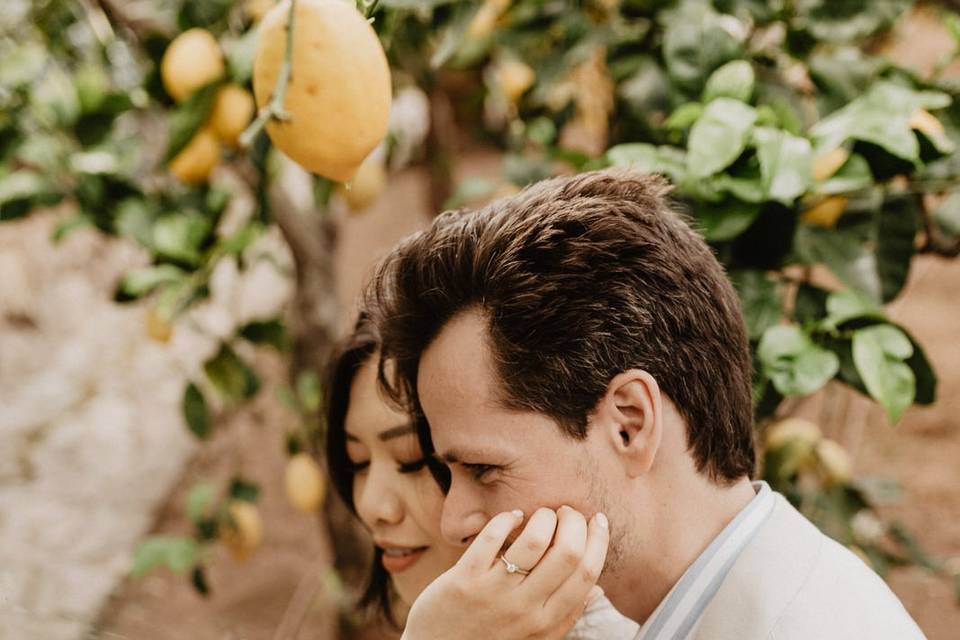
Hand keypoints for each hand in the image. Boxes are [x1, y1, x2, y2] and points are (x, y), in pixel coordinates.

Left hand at [401, 506, 608, 639]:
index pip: (587, 573)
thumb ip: (566, 615)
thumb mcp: (535, 638)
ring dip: (544, 516)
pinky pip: (491, 537)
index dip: (598, 540)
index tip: (598, 520)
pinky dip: (507, 518)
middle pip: (567, 552)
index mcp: (547, 622)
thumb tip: (596, 589)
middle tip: (568, 511)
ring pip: (534, 540)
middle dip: (574, 521)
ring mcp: (494, 593)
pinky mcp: (463, 579)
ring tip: (542, 514)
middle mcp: (525, 608)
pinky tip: (512, 516)